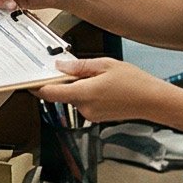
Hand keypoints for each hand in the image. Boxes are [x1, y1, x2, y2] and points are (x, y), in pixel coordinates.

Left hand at [38, 55, 173, 124]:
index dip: (37, 87)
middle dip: (64, 82)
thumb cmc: (135, 83)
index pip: (50, 93)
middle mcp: (84, 107)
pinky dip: (87, 94)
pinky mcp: (96, 117)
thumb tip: (61, 66)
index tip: (30, 81)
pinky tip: (103, 86)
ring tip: (98, 77)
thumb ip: (80, 66)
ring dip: (78, 87)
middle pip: (62, 94)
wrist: (152, 101)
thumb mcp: (106, 65)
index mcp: (84, 93)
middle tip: (74, 68)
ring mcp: (90, 114)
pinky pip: (84, 103)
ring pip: (74, 98)